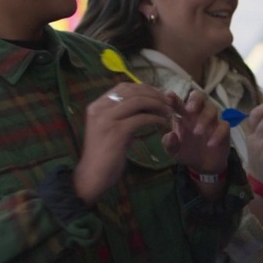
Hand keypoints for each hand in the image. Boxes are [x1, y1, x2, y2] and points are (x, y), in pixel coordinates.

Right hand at [74, 83, 178, 204]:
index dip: (144, 88)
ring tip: (169, 110)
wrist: (92, 175)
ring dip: (157, 104)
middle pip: (132, 91)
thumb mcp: (111, 129)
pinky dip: (155, 118)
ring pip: (137, 101)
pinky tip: (163, 122)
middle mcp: (99, 109)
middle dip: (153, 94)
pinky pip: (141, 119)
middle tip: (168, 101)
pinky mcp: (116, 132)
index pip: (123, 87)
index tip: (159, 94)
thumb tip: (144, 105)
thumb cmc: (104, 154)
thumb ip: (123, 116)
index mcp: (97, 105)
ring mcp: (106, 119)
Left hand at [162, 89, 230, 176]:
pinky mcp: (223, 130)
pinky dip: (217, 134)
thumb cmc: (186, 152)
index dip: (174, 98)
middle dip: (195, 100)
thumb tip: (171, 135)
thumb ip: (169, 144)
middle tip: (189, 109)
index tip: (169, 95)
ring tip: (197, 132)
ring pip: (212, 109)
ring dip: (204, 118)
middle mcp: (198, 114)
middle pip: (199, 97)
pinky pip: (223, 126)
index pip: (178, 103)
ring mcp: (212, 121)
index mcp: (184, 116)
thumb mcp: (173, 151)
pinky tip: (210, 144)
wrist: (203, 166)